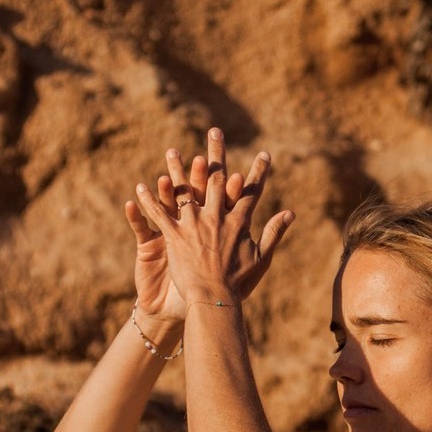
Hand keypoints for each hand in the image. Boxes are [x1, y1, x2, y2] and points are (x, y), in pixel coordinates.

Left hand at [125, 127, 293, 317]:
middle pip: (216, 178)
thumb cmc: (240, 283)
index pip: (250, 190)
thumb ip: (275, 232)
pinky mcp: (174, 236)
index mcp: (239, 221)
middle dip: (215, 152)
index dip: (259, 171)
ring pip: (184, 190)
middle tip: (214, 131)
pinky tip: (140, 186)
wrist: (214, 301)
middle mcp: (216, 216)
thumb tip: (291, 213)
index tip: (265, 154)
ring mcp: (194, 224)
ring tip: (172, 150)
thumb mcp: (262, 258)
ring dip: (177, 169)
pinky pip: (159, 214)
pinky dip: (150, 200)